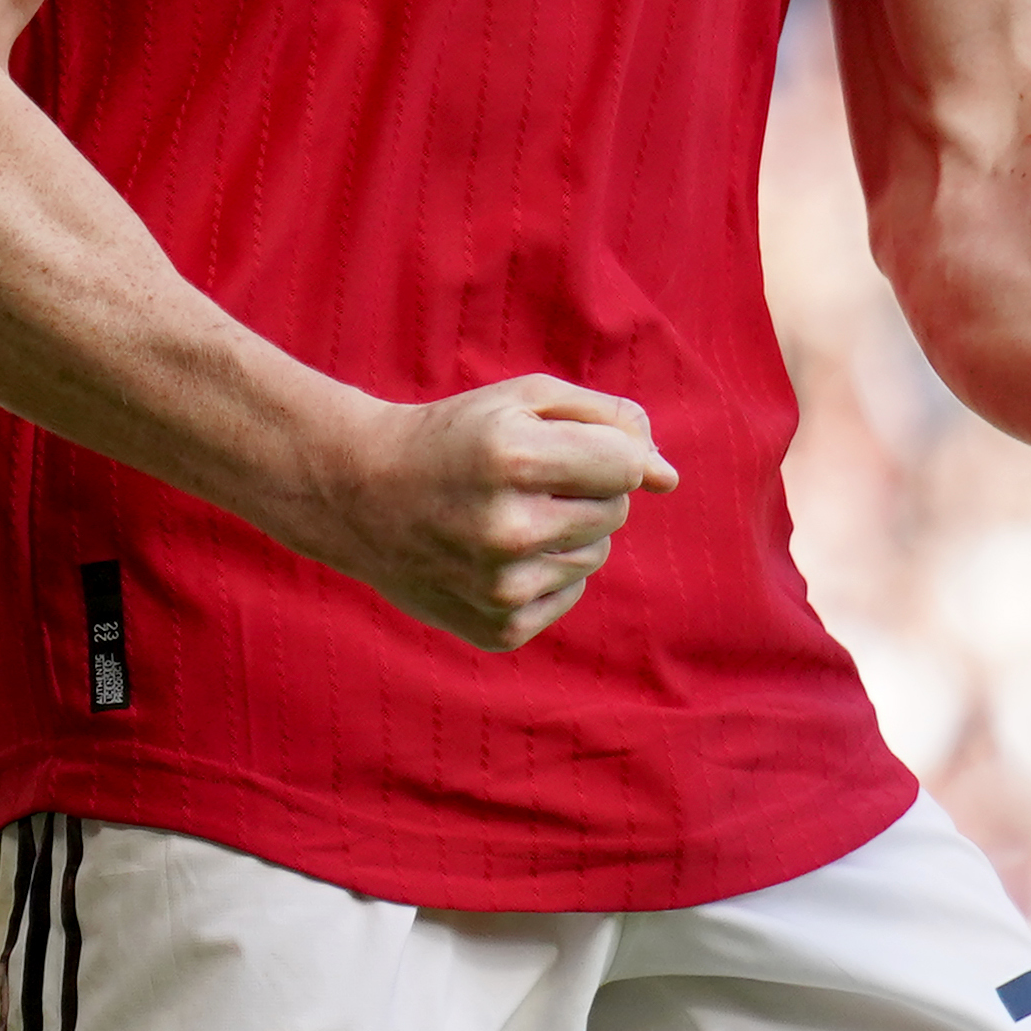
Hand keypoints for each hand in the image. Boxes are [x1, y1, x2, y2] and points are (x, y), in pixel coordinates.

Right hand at [296, 378, 674, 650]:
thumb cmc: (457, 436)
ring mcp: (502, 588)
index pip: (627, 465)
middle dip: (584, 490)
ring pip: (596, 554)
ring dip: (567, 531)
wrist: (361, 495)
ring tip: (505, 515)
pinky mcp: (500, 630)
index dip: (604, 451)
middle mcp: (509, 529)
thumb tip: (669, 479)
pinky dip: (545, 572)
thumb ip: (610, 422)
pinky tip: (496, 554)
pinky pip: (569, 594)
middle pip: (615, 511)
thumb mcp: (526, 401)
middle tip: (522, 481)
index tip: (563, 447)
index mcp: (516, 459)